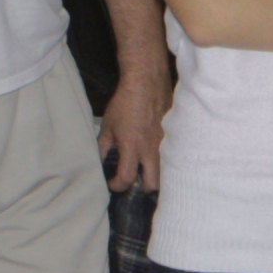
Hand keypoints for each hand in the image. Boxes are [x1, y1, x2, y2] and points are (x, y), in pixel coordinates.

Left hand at [100, 74, 167, 192]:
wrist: (147, 84)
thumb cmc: (125, 104)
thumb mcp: (108, 125)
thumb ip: (103, 146)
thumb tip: (99, 159)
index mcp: (132, 147)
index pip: (126, 178)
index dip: (117, 185)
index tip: (112, 182)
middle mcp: (151, 150)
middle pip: (153, 184)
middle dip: (142, 187)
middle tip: (134, 179)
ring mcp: (165, 145)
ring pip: (165, 172)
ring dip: (155, 175)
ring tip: (146, 170)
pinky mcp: (173, 138)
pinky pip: (170, 156)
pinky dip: (163, 161)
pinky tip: (156, 154)